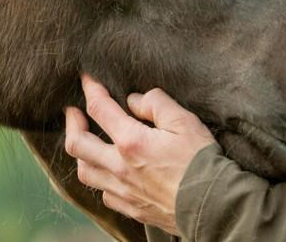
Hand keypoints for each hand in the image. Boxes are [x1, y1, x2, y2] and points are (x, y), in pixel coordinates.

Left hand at [64, 73, 215, 235]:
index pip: (99, 108)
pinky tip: (108, 171)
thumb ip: (156, 104)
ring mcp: (123, 190)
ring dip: (81, 153)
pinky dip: (100, 179)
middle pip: (77, 144)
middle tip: (72, 112)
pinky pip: (104, 193)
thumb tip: (134, 100)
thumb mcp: (184, 122)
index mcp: (131, 141)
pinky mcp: (131, 208)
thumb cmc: (202, 162)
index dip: (90, 88)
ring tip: (85, 142)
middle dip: (71, 123)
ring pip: (85, 172)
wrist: (214, 206)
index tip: (86, 78)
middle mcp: (120, 167)